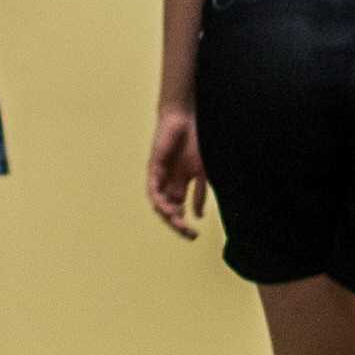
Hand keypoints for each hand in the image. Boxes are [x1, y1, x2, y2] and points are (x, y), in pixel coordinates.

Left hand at [145, 106, 208, 236]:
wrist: (184, 119)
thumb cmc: (195, 142)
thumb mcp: (201, 172)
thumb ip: (200, 194)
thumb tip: (197, 216)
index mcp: (181, 184)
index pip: (180, 210)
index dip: (185, 224)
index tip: (195, 234)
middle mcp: (169, 183)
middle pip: (169, 210)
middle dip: (177, 224)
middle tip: (188, 234)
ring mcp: (160, 176)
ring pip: (160, 203)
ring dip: (168, 215)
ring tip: (178, 221)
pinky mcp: (153, 168)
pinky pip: (153, 190)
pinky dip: (159, 201)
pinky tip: (168, 208)